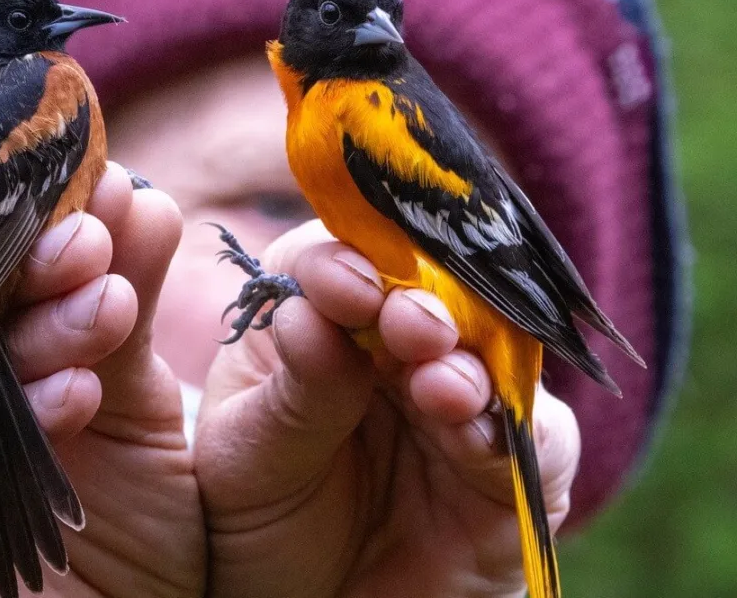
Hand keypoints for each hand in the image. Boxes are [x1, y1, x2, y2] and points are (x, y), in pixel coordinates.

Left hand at [195, 221, 580, 597]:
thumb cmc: (261, 525)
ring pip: (489, 353)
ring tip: (439, 385)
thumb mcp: (251, 462)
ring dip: (468, 361)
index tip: (341, 289)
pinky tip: (472, 434)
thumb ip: (291, 394)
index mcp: (319, 324)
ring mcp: (457, 401)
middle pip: (426, 291)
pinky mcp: (508, 467)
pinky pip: (534, 436)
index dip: (344, 264)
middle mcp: (394, 348)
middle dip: (420, 302)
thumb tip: (312, 315)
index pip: (338, 260)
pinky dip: (512, 431)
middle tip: (409, 325)